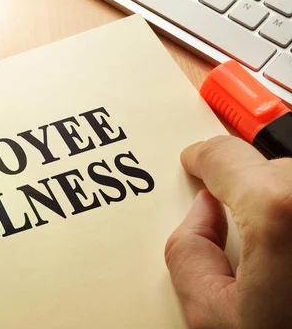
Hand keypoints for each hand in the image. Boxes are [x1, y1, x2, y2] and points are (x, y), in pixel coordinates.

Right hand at [165, 135, 291, 328]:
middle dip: (248, 192)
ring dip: (287, 205)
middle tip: (245, 234)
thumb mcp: (216, 318)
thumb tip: (201, 217)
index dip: (201, 160)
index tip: (198, 162)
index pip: (224, 156)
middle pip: (267, 167)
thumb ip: (187, 252)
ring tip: (289, 255)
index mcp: (282, 211)